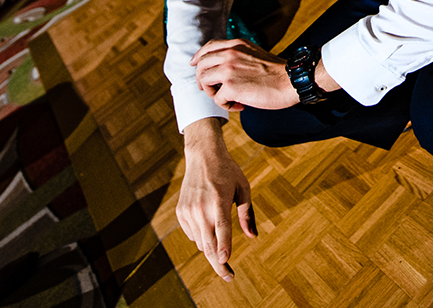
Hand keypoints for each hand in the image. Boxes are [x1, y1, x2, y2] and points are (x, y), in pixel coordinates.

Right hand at [178, 118, 256, 281]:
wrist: (202, 156)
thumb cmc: (228, 171)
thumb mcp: (243, 188)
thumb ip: (247, 213)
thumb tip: (252, 236)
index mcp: (218, 201)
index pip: (221, 229)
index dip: (223, 247)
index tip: (225, 262)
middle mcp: (201, 208)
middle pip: (209, 244)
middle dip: (219, 263)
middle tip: (229, 277)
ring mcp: (188, 211)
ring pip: (200, 242)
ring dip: (211, 248)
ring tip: (222, 245)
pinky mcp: (181, 212)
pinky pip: (192, 234)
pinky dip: (201, 236)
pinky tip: (208, 223)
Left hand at [192, 39, 299, 110]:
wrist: (291, 81)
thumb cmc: (277, 72)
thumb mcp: (255, 54)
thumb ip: (239, 55)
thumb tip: (225, 67)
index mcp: (237, 45)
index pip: (209, 47)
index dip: (198, 57)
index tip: (195, 65)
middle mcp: (230, 54)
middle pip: (201, 65)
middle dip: (202, 80)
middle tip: (212, 90)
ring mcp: (229, 69)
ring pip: (204, 81)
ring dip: (212, 93)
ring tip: (228, 99)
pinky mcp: (230, 86)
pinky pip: (217, 99)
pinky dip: (226, 106)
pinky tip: (240, 106)